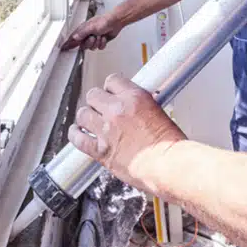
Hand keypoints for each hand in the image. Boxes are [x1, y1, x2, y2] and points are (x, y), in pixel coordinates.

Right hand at [61, 12, 124, 50]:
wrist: (116, 22)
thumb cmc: (104, 21)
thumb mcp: (91, 27)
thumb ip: (82, 33)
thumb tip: (74, 37)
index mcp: (83, 29)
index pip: (73, 38)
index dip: (69, 43)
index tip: (64, 48)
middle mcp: (88, 34)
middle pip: (83, 45)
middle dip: (89, 43)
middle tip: (93, 38)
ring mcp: (94, 38)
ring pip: (91, 47)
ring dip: (97, 43)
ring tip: (100, 36)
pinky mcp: (100, 41)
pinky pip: (99, 48)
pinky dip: (102, 43)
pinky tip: (104, 38)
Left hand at [68, 74, 186, 194]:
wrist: (169, 166)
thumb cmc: (170, 146)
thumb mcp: (160, 113)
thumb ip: (142, 107)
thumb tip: (136, 107)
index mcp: (135, 98)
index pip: (113, 80)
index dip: (111, 88)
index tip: (112, 93)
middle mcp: (117, 111)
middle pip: (93, 94)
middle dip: (97, 101)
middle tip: (101, 108)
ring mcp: (106, 130)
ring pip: (83, 114)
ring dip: (86, 117)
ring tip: (90, 121)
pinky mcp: (101, 151)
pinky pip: (78, 138)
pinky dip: (76, 135)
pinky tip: (78, 133)